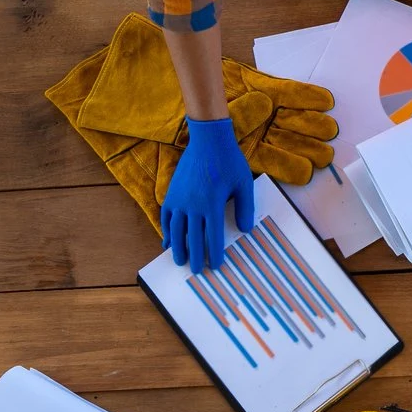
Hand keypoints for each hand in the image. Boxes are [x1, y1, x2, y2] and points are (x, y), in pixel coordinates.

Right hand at [160, 116, 254, 271]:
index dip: (214, 253)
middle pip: (192, 237)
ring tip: (179, 261)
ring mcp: (179, 199)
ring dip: (177, 247)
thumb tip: (246, 230)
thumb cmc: (229, 161)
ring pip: (175, 229)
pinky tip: (167, 240)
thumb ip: (244, 208)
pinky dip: (166, 229)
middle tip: (196, 271)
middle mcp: (192, 204)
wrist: (208, 139)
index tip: (216, 266)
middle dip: (195, 256)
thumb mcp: (244, 184)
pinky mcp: (172, 192)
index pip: (212, 235)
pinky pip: (166, 215)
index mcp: (211, 204)